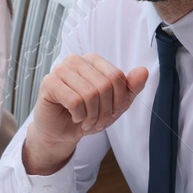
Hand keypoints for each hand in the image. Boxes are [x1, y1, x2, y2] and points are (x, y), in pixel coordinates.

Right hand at [23, 54, 148, 174]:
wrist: (61, 132)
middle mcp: (76, 60)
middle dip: (105, 111)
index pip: (116, 76)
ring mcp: (60, 69)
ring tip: (87, 121)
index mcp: (93, 60)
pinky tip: (75, 117)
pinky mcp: (49, 83)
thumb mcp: (114, 105)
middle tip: (98, 122)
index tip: (112, 113)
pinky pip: (74, 101)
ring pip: (89, 94)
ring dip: (92, 115)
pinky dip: (79, 116)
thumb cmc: (86, 114)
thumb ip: (130, 88)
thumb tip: (143, 71)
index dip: (118, 100)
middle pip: (104, 85)